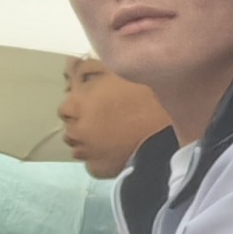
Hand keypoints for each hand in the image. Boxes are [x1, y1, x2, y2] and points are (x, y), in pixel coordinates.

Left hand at [57, 56, 171, 181]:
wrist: (167, 135)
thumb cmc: (146, 98)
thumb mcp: (118, 73)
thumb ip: (89, 68)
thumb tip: (71, 63)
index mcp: (77, 105)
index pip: (65, 107)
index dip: (80, 104)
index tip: (96, 104)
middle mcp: (76, 130)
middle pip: (70, 127)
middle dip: (83, 123)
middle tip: (106, 119)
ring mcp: (86, 153)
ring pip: (79, 147)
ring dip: (89, 141)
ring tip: (110, 136)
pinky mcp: (98, 170)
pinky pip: (92, 163)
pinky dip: (99, 158)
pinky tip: (114, 151)